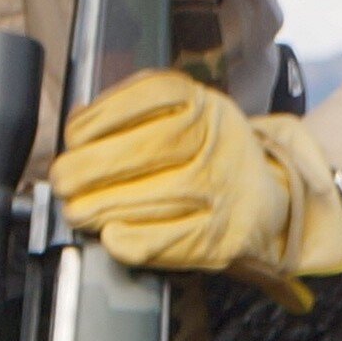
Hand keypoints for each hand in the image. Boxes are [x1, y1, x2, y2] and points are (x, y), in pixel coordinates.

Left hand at [51, 69, 341, 309]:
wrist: (277, 198)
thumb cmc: (211, 154)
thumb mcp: (185, 112)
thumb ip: (133, 110)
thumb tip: (78, 120)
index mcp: (203, 104)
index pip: (141, 99)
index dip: (95, 120)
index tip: (75, 137)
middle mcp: (216, 142)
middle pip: (136, 152)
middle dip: (83, 169)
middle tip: (64, 181)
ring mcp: (220, 191)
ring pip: (142, 198)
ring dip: (94, 207)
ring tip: (77, 209)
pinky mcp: (219, 237)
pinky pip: (157, 241)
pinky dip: (124, 238)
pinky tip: (110, 234)